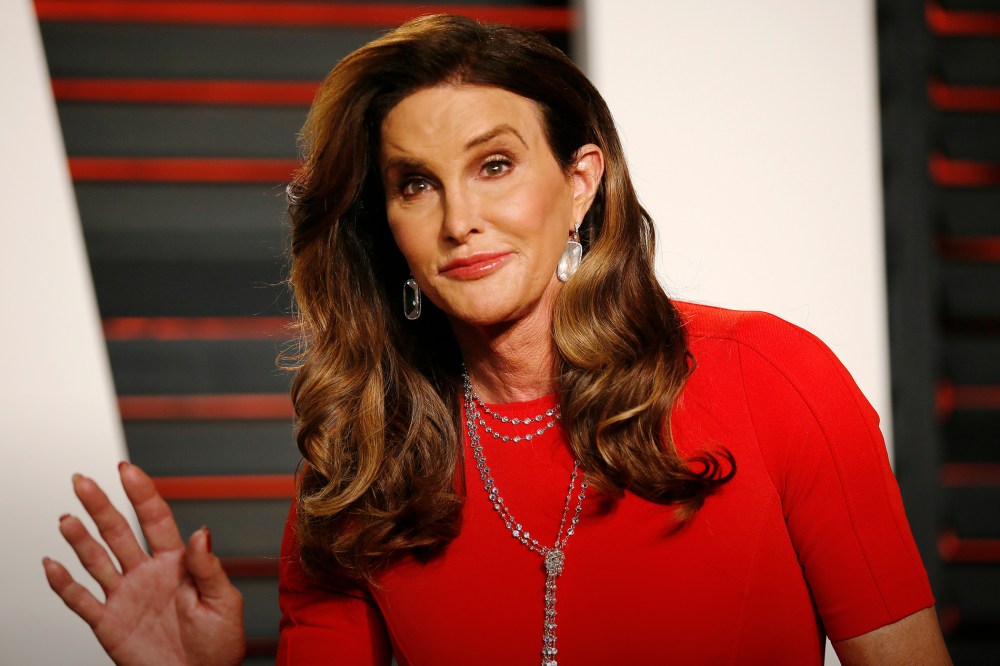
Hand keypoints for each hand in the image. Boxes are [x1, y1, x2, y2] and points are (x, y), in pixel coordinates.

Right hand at [43, 462, 245, 665]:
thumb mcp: (223, 601)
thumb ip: (208, 567)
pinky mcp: (109, 623)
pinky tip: (52, 564)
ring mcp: (125, 596)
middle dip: (101, 506)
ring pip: (97, 560)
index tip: (126, 470)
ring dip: (80, 539)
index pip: (156, 519)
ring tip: (68, 518)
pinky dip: (63, 583)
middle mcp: (147, 573)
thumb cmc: (219, 644)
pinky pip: (81, 600)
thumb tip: (201, 532)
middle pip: (119, 532)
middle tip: (83, 481)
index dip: (141, 493)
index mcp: (177, 563)